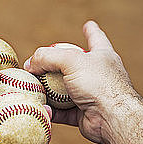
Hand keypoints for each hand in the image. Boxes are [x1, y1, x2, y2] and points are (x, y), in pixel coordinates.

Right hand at [24, 21, 135, 143]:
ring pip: (64, 90)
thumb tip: (30, 65)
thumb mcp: (72, 61)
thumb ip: (48, 57)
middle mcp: (97, 75)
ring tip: (32, 88)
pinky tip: (41, 108)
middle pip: (72, 66)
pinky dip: (51, 110)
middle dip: (54, 66)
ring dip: (47, 90)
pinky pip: (62, 111)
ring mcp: (90, 95)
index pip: (96, 38)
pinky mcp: (83, 114)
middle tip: (37, 65)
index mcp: (102, 56)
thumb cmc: (99, 84)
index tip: (88, 25)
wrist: (112, 119)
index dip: (90, 31)